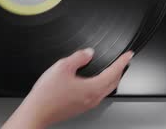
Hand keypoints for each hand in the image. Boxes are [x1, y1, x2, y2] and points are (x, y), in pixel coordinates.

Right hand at [3, 49, 133, 128]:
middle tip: (123, 61)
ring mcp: (87, 104)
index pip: (113, 73)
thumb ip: (78, 57)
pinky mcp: (81, 107)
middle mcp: (92, 98)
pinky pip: (97, 94)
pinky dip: (102, 85)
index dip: (122, 62)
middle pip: (113, 83)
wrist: (36, 111)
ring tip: (112, 69)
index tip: (128, 55)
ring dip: (112, 78)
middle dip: (120, 70)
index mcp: (92, 88)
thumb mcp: (62, 67)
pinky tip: (95, 80)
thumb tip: (88, 53)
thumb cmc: (47, 94)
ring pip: (106, 90)